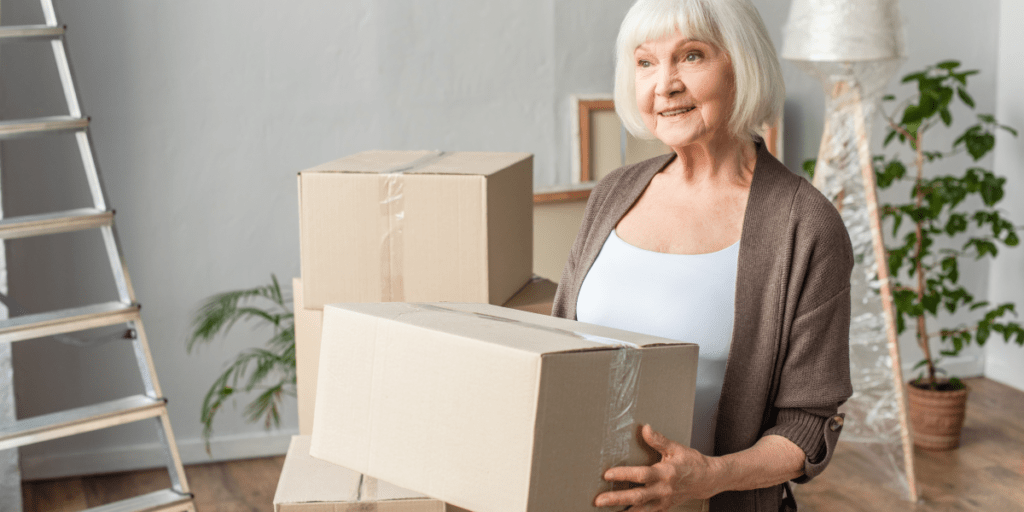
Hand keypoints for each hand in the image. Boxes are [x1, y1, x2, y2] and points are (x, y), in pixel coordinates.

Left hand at [593, 424, 718, 510]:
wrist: (708, 479)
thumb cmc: (692, 462)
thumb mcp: (676, 448)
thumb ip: (659, 440)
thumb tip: (645, 428)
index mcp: (666, 473)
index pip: (641, 475)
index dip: (624, 475)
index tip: (607, 475)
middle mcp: (663, 489)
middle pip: (637, 497)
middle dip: (617, 499)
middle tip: (599, 500)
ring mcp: (664, 501)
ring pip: (641, 510)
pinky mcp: (664, 507)